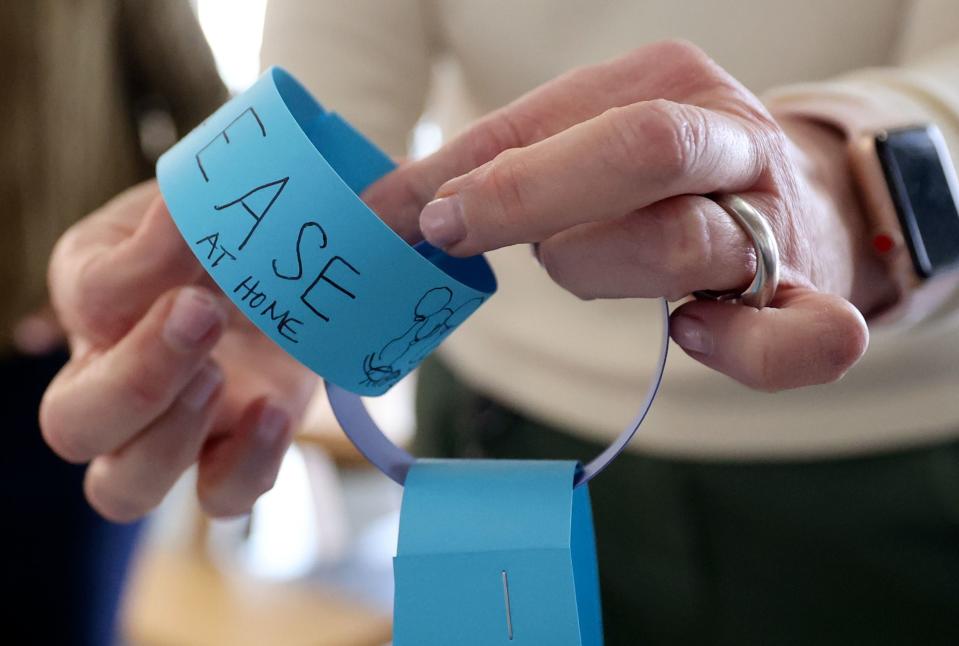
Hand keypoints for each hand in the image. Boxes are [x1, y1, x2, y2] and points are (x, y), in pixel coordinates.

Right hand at [40, 182, 317, 521]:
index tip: (193, 230)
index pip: (88, 297)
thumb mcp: (209, 209)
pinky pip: (221, 498)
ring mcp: (175, 429)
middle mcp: (116, 376)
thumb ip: (194, 214)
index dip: (142, 271)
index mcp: (98, 296)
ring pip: (121, 490)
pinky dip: (246, 467)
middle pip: (71, 425)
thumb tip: (183, 214)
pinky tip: (272, 413)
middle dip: (135, 380)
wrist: (295, 272)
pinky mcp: (235, 452)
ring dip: (167, 441)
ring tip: (219, 376)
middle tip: (200, 316)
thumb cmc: (235, 236)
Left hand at [366, 40, 894, 390]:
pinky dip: (741, 349)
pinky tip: (689, 334)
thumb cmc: (658, 175)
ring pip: (684, 245)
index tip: (407, 217)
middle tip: (453, 234)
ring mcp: (776, 220)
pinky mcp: (809, 299)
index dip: (472, 171)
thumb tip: (382, 213)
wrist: (790, 195)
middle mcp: (730, 138)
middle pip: (638, 151)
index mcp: (668, 80)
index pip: (553, 117)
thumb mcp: (578, 140)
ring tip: (578, 266)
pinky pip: (807, 341)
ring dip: (601, 267)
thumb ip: (493, 166)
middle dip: (527, 197)